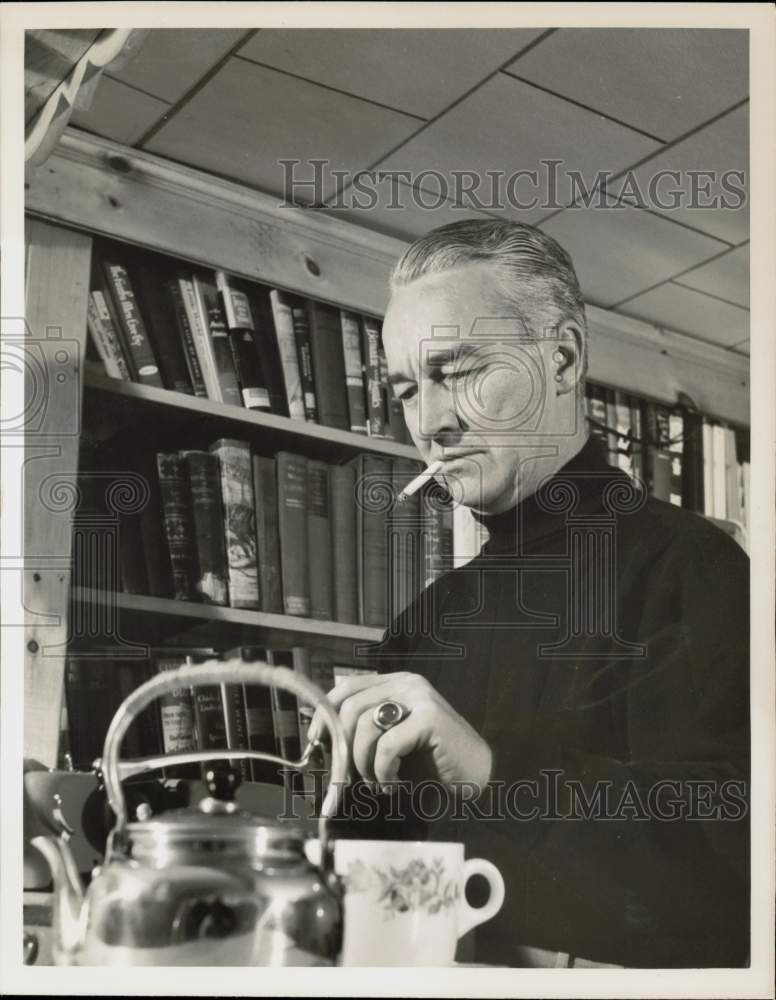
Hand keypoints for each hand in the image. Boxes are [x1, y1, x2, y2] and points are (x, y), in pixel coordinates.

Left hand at [308, 672, 491, 791]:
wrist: (476, 774)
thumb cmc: (432, 761)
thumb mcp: (393, 738)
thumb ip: (367, 728)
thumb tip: (324, 736)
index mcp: (396, 683)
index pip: (347, 687)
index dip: (325, 713)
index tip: (316, 741)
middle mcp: (407, 683)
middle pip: (351, 707)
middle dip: (343, 748)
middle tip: (348, 777)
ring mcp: (420, 698)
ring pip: (365, 726)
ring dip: (363, 764)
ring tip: (378, 782)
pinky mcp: (429, 719)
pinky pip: (386, 746)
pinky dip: (383, 771)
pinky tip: (393, 783)